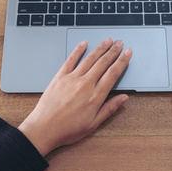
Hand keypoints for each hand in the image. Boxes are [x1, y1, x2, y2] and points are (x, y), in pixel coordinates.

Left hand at [17, 38, 131, 155]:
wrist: (43, 129)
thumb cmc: (67, 129)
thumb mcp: (93, 124)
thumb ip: (109, 108)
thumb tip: (124, 98)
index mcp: (95, 97)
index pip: (113, 74)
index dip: (122, 62)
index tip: (127, 54)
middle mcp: (85, 85)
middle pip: (103, 63)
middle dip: (113, 51)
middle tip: (120, 43)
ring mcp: (72, 79)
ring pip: (89, 59)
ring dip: (100, 48)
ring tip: (108, 40)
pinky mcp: (60, 77)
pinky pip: (71, 60)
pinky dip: (78, 50)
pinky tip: (84, 43)